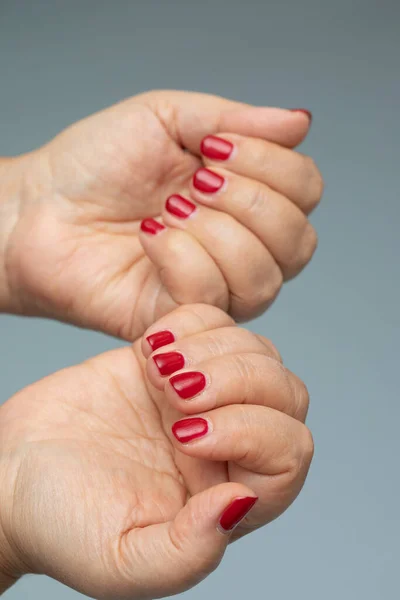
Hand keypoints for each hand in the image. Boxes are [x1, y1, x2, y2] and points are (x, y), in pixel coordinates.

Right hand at [0, 304, 312, 598]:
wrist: (13, 473)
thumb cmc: (61, 522)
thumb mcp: (119, 561)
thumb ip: (188, 551)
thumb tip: (241, 502)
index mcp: (228, 496)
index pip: (289, 452)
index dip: (253, 431)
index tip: (186, 435)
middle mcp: (226, 444)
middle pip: (285, 393)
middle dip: (239, 379)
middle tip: (174, 389)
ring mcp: (202, 397)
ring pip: (257, 351)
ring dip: (214, 348)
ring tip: (158, 369)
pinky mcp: (171, 360)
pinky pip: (213, 321)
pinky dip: (192, 322)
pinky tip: (150, 347)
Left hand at [1, 91, 322, 338]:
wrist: (39, 209)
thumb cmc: (96, 164)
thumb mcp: (167, 117)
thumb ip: (236, 120)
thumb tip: (300, 123)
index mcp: (244, 197)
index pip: (306, 191)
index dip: (275, 166)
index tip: (216, 147)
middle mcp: (241, 247)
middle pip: (299, 242)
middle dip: (248, 201)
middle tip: (194, 182)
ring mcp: (215, 288)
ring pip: (264, 277)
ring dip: (215, 232)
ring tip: (168, 210)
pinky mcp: (182, 317)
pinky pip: (213, 295)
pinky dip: (181, 256)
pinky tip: (150, 238)